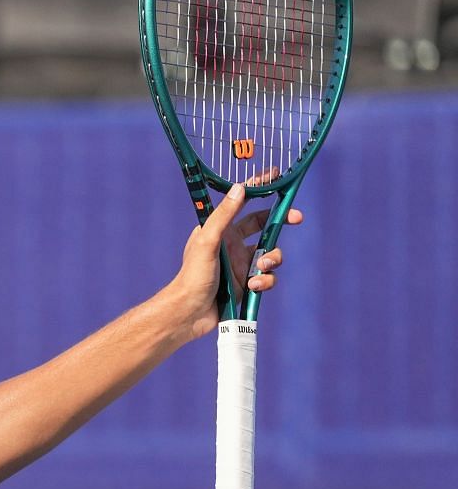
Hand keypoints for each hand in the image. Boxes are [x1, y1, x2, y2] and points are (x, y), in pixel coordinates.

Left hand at [163, 181, 297, 338]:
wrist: (190, 313)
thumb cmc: (193, 276)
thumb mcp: (207, 241)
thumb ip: (223, 216)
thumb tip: (240, 188)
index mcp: (221, 230)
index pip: (242, 202)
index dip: (258, 188)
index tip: (276, 175)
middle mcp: (232, 244)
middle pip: (264, 225)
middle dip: (282, 220)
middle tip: (297, 217)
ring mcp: (241, 263)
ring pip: (271, 253)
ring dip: (273, 258)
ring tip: (260, 267)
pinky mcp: (247, 283)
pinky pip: (267, 277)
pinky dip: (265, 281)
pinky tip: (252, 287)